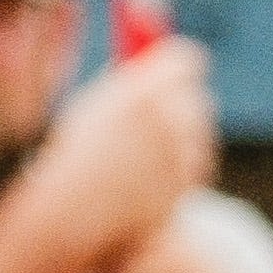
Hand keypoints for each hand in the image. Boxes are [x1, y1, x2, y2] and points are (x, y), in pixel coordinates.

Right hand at [15, 36, 216, 270]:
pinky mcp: (189, 185)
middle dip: (181, 101)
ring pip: (200, 134)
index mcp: (145, 92)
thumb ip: (131, 82)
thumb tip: (155, 62)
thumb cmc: (76, 155)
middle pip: (197, 97)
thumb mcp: (96, 105)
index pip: (187, 60)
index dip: (177, 66)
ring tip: (139, 154)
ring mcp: (184, 155)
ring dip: (182, 137)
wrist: (73, 212)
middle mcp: (172, 120)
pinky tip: (145, 180)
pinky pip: (195, 166)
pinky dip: (179, 169)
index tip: (171, 70)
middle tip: (162, 109)